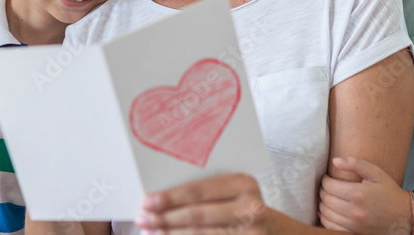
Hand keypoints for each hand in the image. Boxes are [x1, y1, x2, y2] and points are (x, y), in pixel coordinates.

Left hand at [135, 173, 268, 234]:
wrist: (271, 229)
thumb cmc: (240, 204)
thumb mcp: (229, 190)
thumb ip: (203, 189)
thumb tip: (159, 197)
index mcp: (243, 183)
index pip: (199, 191)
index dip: (170, 197)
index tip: (146, 201)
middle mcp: (251, 208)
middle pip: (197, 215)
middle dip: (165, 218)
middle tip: (142, 218)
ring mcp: (252, 233)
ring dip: (170, 234)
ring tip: (149, 231)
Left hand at [318, 157, 410, 234]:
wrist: (405, 217)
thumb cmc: (390, 192)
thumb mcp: (376, 173)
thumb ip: (355, 164)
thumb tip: (334, 161)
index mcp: (358, 194)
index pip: (328, 186)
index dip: (324, 180)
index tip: (327, 178)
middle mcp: (354, 211)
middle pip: (326, 200)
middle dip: (322, 192)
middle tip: (326, 188)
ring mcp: (354, 225)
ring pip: (326, 214)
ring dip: (322, 205)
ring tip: (327, 199)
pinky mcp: (355, 234)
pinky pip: (331, 227)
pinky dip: (325, 219)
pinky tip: (328, 213)